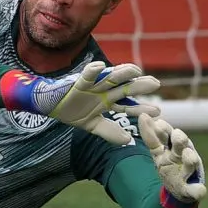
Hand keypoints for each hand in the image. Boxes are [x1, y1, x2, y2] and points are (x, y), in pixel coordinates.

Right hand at [1, 61, 161, 144]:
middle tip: (155, 84)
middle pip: (125, 88)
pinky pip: (86, 76)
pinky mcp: (78, 82)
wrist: (50, 106)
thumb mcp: (92, 125)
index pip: (128, 105)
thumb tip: (127, 140)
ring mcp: (93, 86)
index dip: (141, 108)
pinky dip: (92, 71)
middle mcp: (104, 92)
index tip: (158, 112)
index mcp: (108, 102)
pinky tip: (100, 67)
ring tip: (135, 70)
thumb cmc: (71, 111)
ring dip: (122, 73)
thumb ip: (108, 131)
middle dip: (139, 86)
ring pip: (110, 78)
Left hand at [139, 113, 206, 203]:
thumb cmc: (169, 166)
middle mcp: (179, 157)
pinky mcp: (193, 188)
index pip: (160, 138)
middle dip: (179, 140)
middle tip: (177, 134)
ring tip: (189, 155)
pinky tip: (200, 191)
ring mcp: (187, 172)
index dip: (159, 131)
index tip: (157, 122)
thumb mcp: (158, 152)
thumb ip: (151, 136)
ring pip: (190, 163)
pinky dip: (198, 191)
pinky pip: (195, 190)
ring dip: (190, 160)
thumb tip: (143, 115)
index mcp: (167, 149)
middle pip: (180, 146)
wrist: (179, 189)